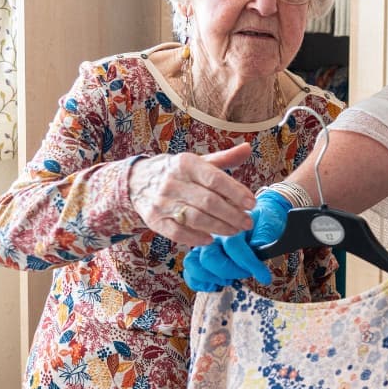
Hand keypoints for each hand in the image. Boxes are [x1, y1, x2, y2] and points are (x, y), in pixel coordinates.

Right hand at [128, 143, 257, 246]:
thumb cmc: (176, 172)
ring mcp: (162, 202)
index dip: (236, 192)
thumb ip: (224, 158)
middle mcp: (173, 182)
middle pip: (208, 202)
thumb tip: (247, 148)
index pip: (215, 179)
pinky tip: (210, 240)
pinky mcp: (154, 220)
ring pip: (196, 218)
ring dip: (219, 227)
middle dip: (232, 215)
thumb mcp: (197, 161)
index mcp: (186, 163)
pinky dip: (195, 238)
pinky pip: (177, 232)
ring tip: (235, 231)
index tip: (252, 204)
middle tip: (247, 223)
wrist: (136, 180)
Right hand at [182, 189, 293, 291]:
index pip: (233, 246)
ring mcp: (203, 245)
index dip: (249, 264)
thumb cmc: (263, 221)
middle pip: (210, 258)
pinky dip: (199, 282)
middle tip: (245, 274)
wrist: (257, 216)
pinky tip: (215, 285)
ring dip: (212, 277)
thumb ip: (264, 233)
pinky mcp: (198, 256)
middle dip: (229, 272)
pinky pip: (190, 271)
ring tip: (228, 280)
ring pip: (194, 264)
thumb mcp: (268, 223)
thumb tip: (258, 245)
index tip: (264, 277)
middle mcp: (212, 235)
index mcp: (230, 225)